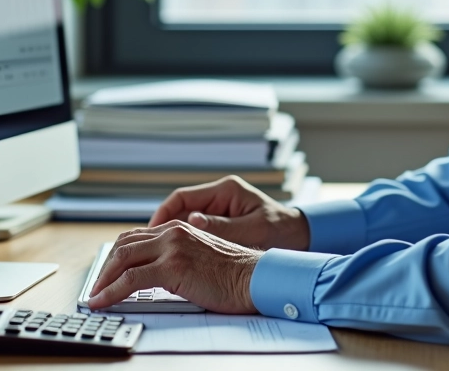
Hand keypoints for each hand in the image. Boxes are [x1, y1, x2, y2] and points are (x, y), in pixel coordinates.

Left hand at [87, 221, 260, 312]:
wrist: (254, 278)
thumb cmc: (234, 274)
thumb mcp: (201, 257)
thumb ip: (179, 257)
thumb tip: (155, 275)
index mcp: (180, 228)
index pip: (137, 237)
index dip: (117, 256)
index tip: (107, 273)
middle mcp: (173, 232)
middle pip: (124, 244)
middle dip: (105, 267)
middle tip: (97, 286)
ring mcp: (172, 247)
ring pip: (122, 259)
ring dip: (103, 279)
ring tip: (95, 296)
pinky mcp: (172, 266)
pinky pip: (130, 279)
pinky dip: (110, 292)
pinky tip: (103, 302)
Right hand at [149, 175, 309, 250]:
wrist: (301, 236)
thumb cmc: (282, 231)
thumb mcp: (252, 230)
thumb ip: (222, 227)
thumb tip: (191, 222)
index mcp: (226, 190)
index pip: (182, 197)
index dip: (163, 214)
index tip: (150, 232)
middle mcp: (220, 196)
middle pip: (179, 209)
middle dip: (162, 227)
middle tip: (147, 247)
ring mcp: (220, 209)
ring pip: (184, 220)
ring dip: (172, 236)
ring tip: (157, 255)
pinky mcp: (222, 222)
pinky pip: (195, 230)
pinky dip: (184, 242)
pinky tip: (176, 257)